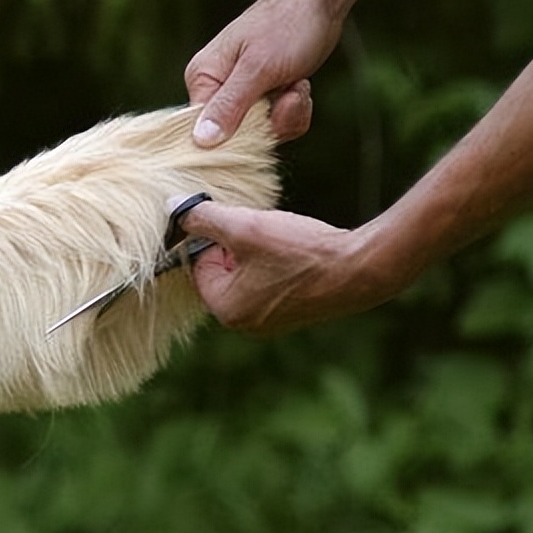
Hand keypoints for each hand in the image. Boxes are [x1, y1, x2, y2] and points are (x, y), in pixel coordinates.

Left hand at [178, 203, 396, 335]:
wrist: (360, 269)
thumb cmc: (301, 252)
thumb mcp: (244, 227)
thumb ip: (204, 218)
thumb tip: (171, 208)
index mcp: (228, 311)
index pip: (199, 266)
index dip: (215, 238)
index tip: (236, 222)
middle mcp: (246, 325)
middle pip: (223, 272)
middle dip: (236, 245)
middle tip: (259, 228)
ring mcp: (272, 322)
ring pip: (248, 274)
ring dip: (256, 250)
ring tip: (279, 237)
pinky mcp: (294, 312)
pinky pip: (271, 281)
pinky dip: (277, 261)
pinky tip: (295, 248)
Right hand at [184, 0, 340, 146]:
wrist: (320, 2)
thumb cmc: (286, 25)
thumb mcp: (258, 68)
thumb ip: (229, 105)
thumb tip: (200, 140)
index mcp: (202, 79)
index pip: (206, 132)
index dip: (238, 135)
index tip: (267, 112)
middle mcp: (215, 90)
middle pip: (238, 137)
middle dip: (272, 121)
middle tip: (290, 91)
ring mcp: (240, 95)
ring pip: (262, 133)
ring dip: (288, 114)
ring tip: (296, 83)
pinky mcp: (262, 99)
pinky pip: (276, 125)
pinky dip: (295, 111)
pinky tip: (299, 86)